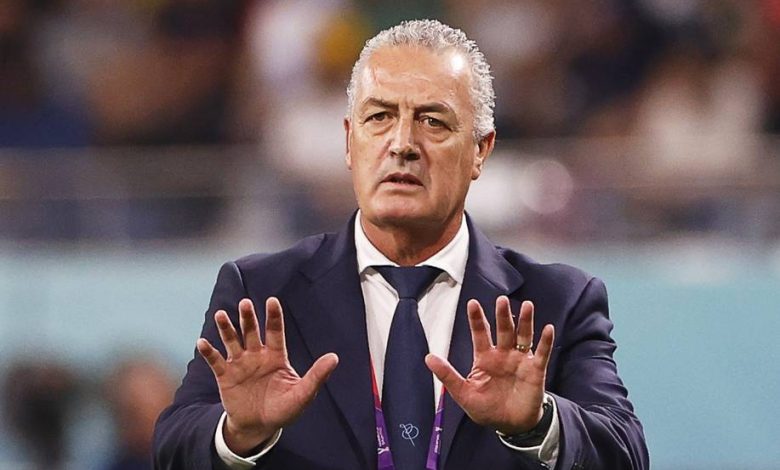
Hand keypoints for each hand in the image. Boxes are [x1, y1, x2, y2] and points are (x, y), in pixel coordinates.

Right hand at [197, 297, 338, 454]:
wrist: (259, 426)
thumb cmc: (284, 409)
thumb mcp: (303, 394)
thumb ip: (317, 375)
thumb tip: (334, 357)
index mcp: (276, 356)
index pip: (275, 332)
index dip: (273, 316)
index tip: (271, 300)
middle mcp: (257, 355)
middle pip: (251, 331)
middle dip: (248, 318)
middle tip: (245, 303)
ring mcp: (240, 364)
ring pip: (232, 341)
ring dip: (226, 328)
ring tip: (221, 315)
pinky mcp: (225, 376)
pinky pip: (215, 361)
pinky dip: (208, 352)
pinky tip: (202, 342)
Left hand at [425, 296, 553, 434]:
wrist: (511, 427)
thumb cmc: (486, 409)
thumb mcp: (464, 393)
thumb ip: (448, 375)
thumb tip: (428, 357)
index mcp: (485, 358)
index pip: (480, 333)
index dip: (477, 319)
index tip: (472, 303)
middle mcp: (503, 355)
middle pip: (503, 330)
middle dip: (502, 315)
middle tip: (501, 299)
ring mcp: (520, 361)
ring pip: (523, 336)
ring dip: (525, 321)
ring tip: (527, 305)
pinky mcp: (536, 371)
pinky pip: (541, 353)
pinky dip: (545, 342)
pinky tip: (548, 328)